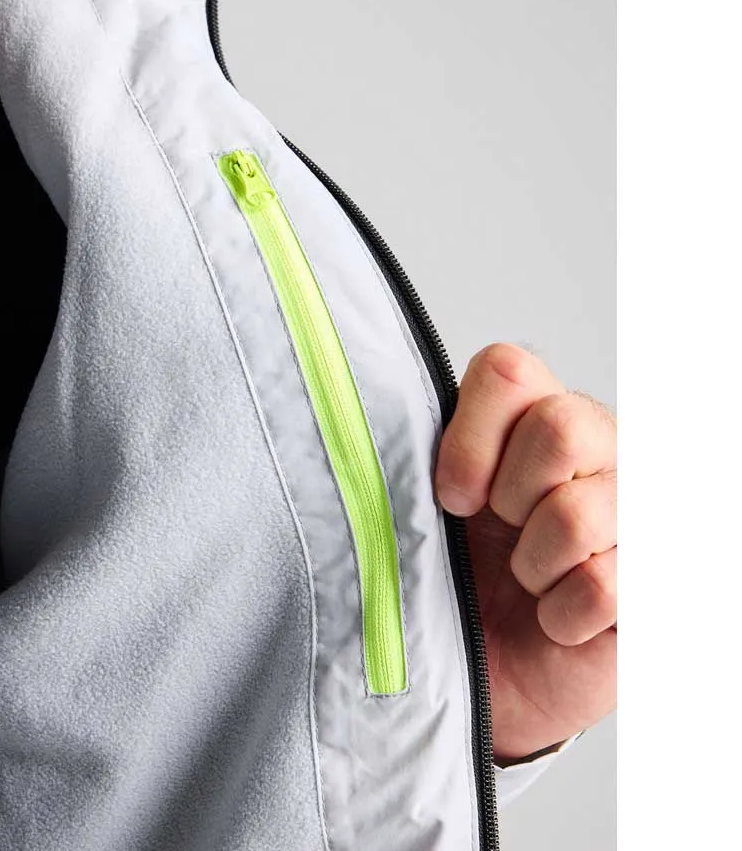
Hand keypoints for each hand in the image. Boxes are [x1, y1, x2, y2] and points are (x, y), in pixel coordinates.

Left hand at [434, 343, 615, 762]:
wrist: (474, 671)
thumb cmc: (447, 575)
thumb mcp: (422, 505)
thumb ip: (420, 451)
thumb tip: (386, 429)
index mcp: (533, 412)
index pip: (509, 369)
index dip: (470, 440)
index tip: (451, 495)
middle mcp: (598, 448)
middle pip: (562, 427)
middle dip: (509, 497)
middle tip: (500, 531)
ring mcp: (636, 512)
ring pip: (577, 515)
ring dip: (530, 565)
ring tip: (526, 580)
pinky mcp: (654, 582)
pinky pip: (602, 588)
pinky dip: (559, 617)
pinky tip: (555, 619)